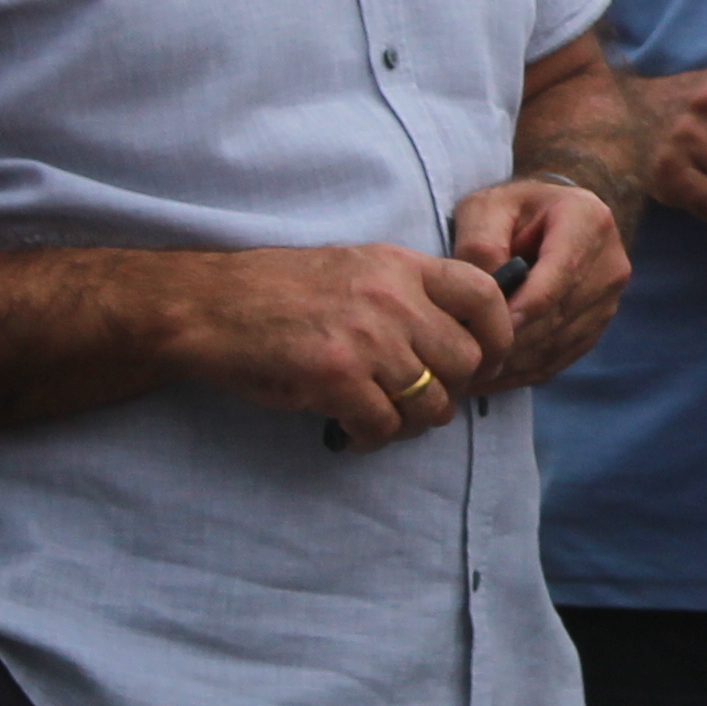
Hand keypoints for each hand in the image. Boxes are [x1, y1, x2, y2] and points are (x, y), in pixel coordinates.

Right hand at [166, 243, 511, 447]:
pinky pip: (384, 427)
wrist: (209, 307)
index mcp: (399, 266)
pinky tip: (350, 431)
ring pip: (431, 404)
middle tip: (418, 400)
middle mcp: (391, 299)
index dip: (496, 335)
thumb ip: (406, 291)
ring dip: (410, 423)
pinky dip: (371, 439)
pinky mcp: (335, 378)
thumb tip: (458, 334)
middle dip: (448, 390)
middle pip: (465, 362)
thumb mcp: (354, 267)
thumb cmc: (278, 291)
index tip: (483, 361)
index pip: (484, 295)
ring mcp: (365, 339)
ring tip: (381, 419)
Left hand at [453, 179, 631, 386]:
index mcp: (589, 221)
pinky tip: (490, 378)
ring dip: (514, 365)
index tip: (487, 331)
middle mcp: (609, 264)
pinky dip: (525, 372)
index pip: (562, 273)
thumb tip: (487, 294)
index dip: (525, 307)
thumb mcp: (487, 207)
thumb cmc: (513, 209)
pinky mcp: (597, 327)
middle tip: (462, 363)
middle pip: (559, 315)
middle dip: (511, 342)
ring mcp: (609, 300)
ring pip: (558, 344)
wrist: (550, 217)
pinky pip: (561, 358)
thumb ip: (481, 243)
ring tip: (469, 376)